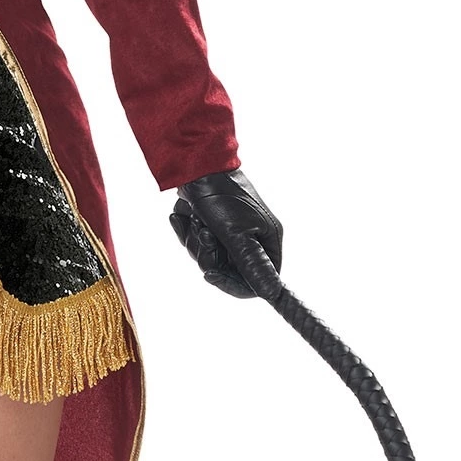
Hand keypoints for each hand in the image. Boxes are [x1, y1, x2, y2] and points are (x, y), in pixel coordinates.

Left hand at [169, 169, 283, 298]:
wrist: (196, 166)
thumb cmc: (222, 197)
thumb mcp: (237, 235)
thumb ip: (252, 266)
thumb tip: (273, 295)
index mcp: (268, 242)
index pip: (257, 282)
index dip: (232, 283)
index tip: (211, 274)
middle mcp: (253, 239)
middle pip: (228, 271)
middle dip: (209, 255)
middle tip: (205, 234)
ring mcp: (232, 232)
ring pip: (209, 258)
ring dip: (196, 242)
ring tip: (198, 220)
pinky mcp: (212, 224)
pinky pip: (196, 244)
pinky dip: (187, 232)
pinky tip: (186, 216)